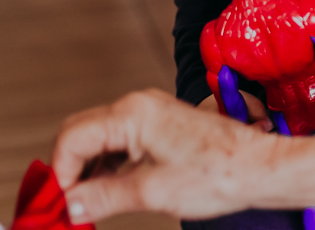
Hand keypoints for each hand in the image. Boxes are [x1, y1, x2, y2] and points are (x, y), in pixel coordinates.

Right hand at [52, 89, 275, 222]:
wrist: (258, 168)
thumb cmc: (217, 173)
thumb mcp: (152, 191)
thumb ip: (102, 196)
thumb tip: (69, 206)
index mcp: (132, 113)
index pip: (71, 138)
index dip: (58, 175)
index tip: (56, 207)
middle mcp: (137, 106)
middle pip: (80, 134)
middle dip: (67, 171)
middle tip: (64, 209)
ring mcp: (149, 114)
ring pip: (98, 140)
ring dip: (86, 171)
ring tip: (83, 208)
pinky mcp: (159, 127)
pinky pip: (119, 143)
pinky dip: (106, 167)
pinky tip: (105, 193)